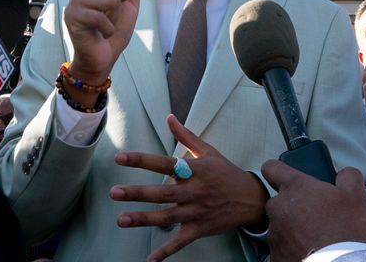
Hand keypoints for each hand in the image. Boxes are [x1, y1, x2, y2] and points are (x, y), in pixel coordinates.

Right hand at [64, 0, 148, 100]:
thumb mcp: (131, 2)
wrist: (104, 57)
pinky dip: (108, 26)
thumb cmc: (114, 30)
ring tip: (106, 24)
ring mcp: (75, 0)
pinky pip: (100, 15)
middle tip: (120, 8)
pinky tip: (101, 33)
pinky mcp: (72, 15)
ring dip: (115, 14)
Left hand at [111, 114, 268, 261]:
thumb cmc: (226, 173)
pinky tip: (150, 260)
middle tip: (114, 192)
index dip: (141, 160)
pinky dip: (165, 252)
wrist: (251, 199)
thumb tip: (169, 118)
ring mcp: (196, 212)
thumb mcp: (208, 151)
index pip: (163, 163)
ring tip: (121, 220)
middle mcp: (193, 191)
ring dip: (143, 219)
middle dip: (137, 193)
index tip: (120, 157)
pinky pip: (180, 242)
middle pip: (162, 193)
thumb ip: (186, 136)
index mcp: (194, 170)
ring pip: (166, 217)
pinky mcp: (199, 229)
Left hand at [262, 162, 365, 261]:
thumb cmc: (347, 230)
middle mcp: (279, 208)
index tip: (287, 178)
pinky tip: (310, 251)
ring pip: (280, 226)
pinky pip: (282, 248)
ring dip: (293, 230)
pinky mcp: (275, 256)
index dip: (279, 171)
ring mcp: (275, 234)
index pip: (272, 168)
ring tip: (315, 238)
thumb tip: (345, 174)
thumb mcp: (357, 197)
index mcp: (296, 188)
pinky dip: (292, 249)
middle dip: (293, 207)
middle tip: (315, 216)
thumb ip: (348, 178)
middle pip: (279, 201)